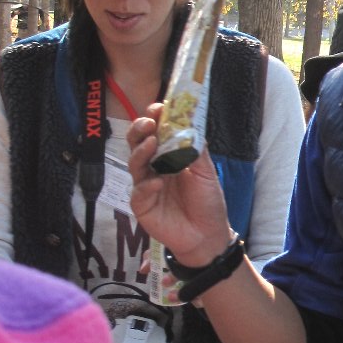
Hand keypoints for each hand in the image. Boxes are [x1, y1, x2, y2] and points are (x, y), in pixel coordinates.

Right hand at [127, 106, 233, 267]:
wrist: (207, 234)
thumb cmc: (207, 202)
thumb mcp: (206, 172)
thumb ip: (196, 149)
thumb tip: (191, 123)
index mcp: (169, 156)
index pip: (156, 132)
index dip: (155, 119)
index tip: (158, 108)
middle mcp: (153, 167)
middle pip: (138, 143)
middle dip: (140, 129)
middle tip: (148, 123)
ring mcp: (145, 185)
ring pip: (134, 163)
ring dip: (141, 151)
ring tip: (152, 143)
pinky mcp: (142, 205)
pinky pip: (139, 192)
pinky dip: (146, 185)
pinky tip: (156, 182)